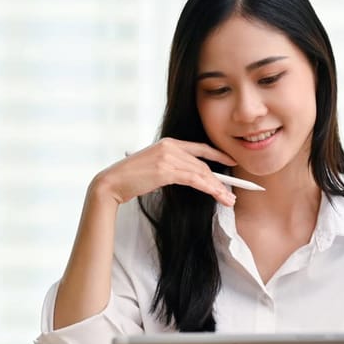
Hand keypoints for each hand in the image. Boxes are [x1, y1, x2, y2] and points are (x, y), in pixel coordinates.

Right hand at [90, 138, 237, 206]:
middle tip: (231, 194)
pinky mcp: (165, 170)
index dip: (218, 155)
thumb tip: (192, 176)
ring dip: (217, 188)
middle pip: (203, 164)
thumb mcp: (155, 166)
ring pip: (201, 172)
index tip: (231, 161)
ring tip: (228, 200)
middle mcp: (170, 146)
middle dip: (220, 180)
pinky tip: (216, 195)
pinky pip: (194, 179)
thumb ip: (172, 166)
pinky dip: (208, 188)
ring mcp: (168, 157)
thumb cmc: (131, 178)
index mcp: (168, 142)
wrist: (112, 182)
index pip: (200, 148)